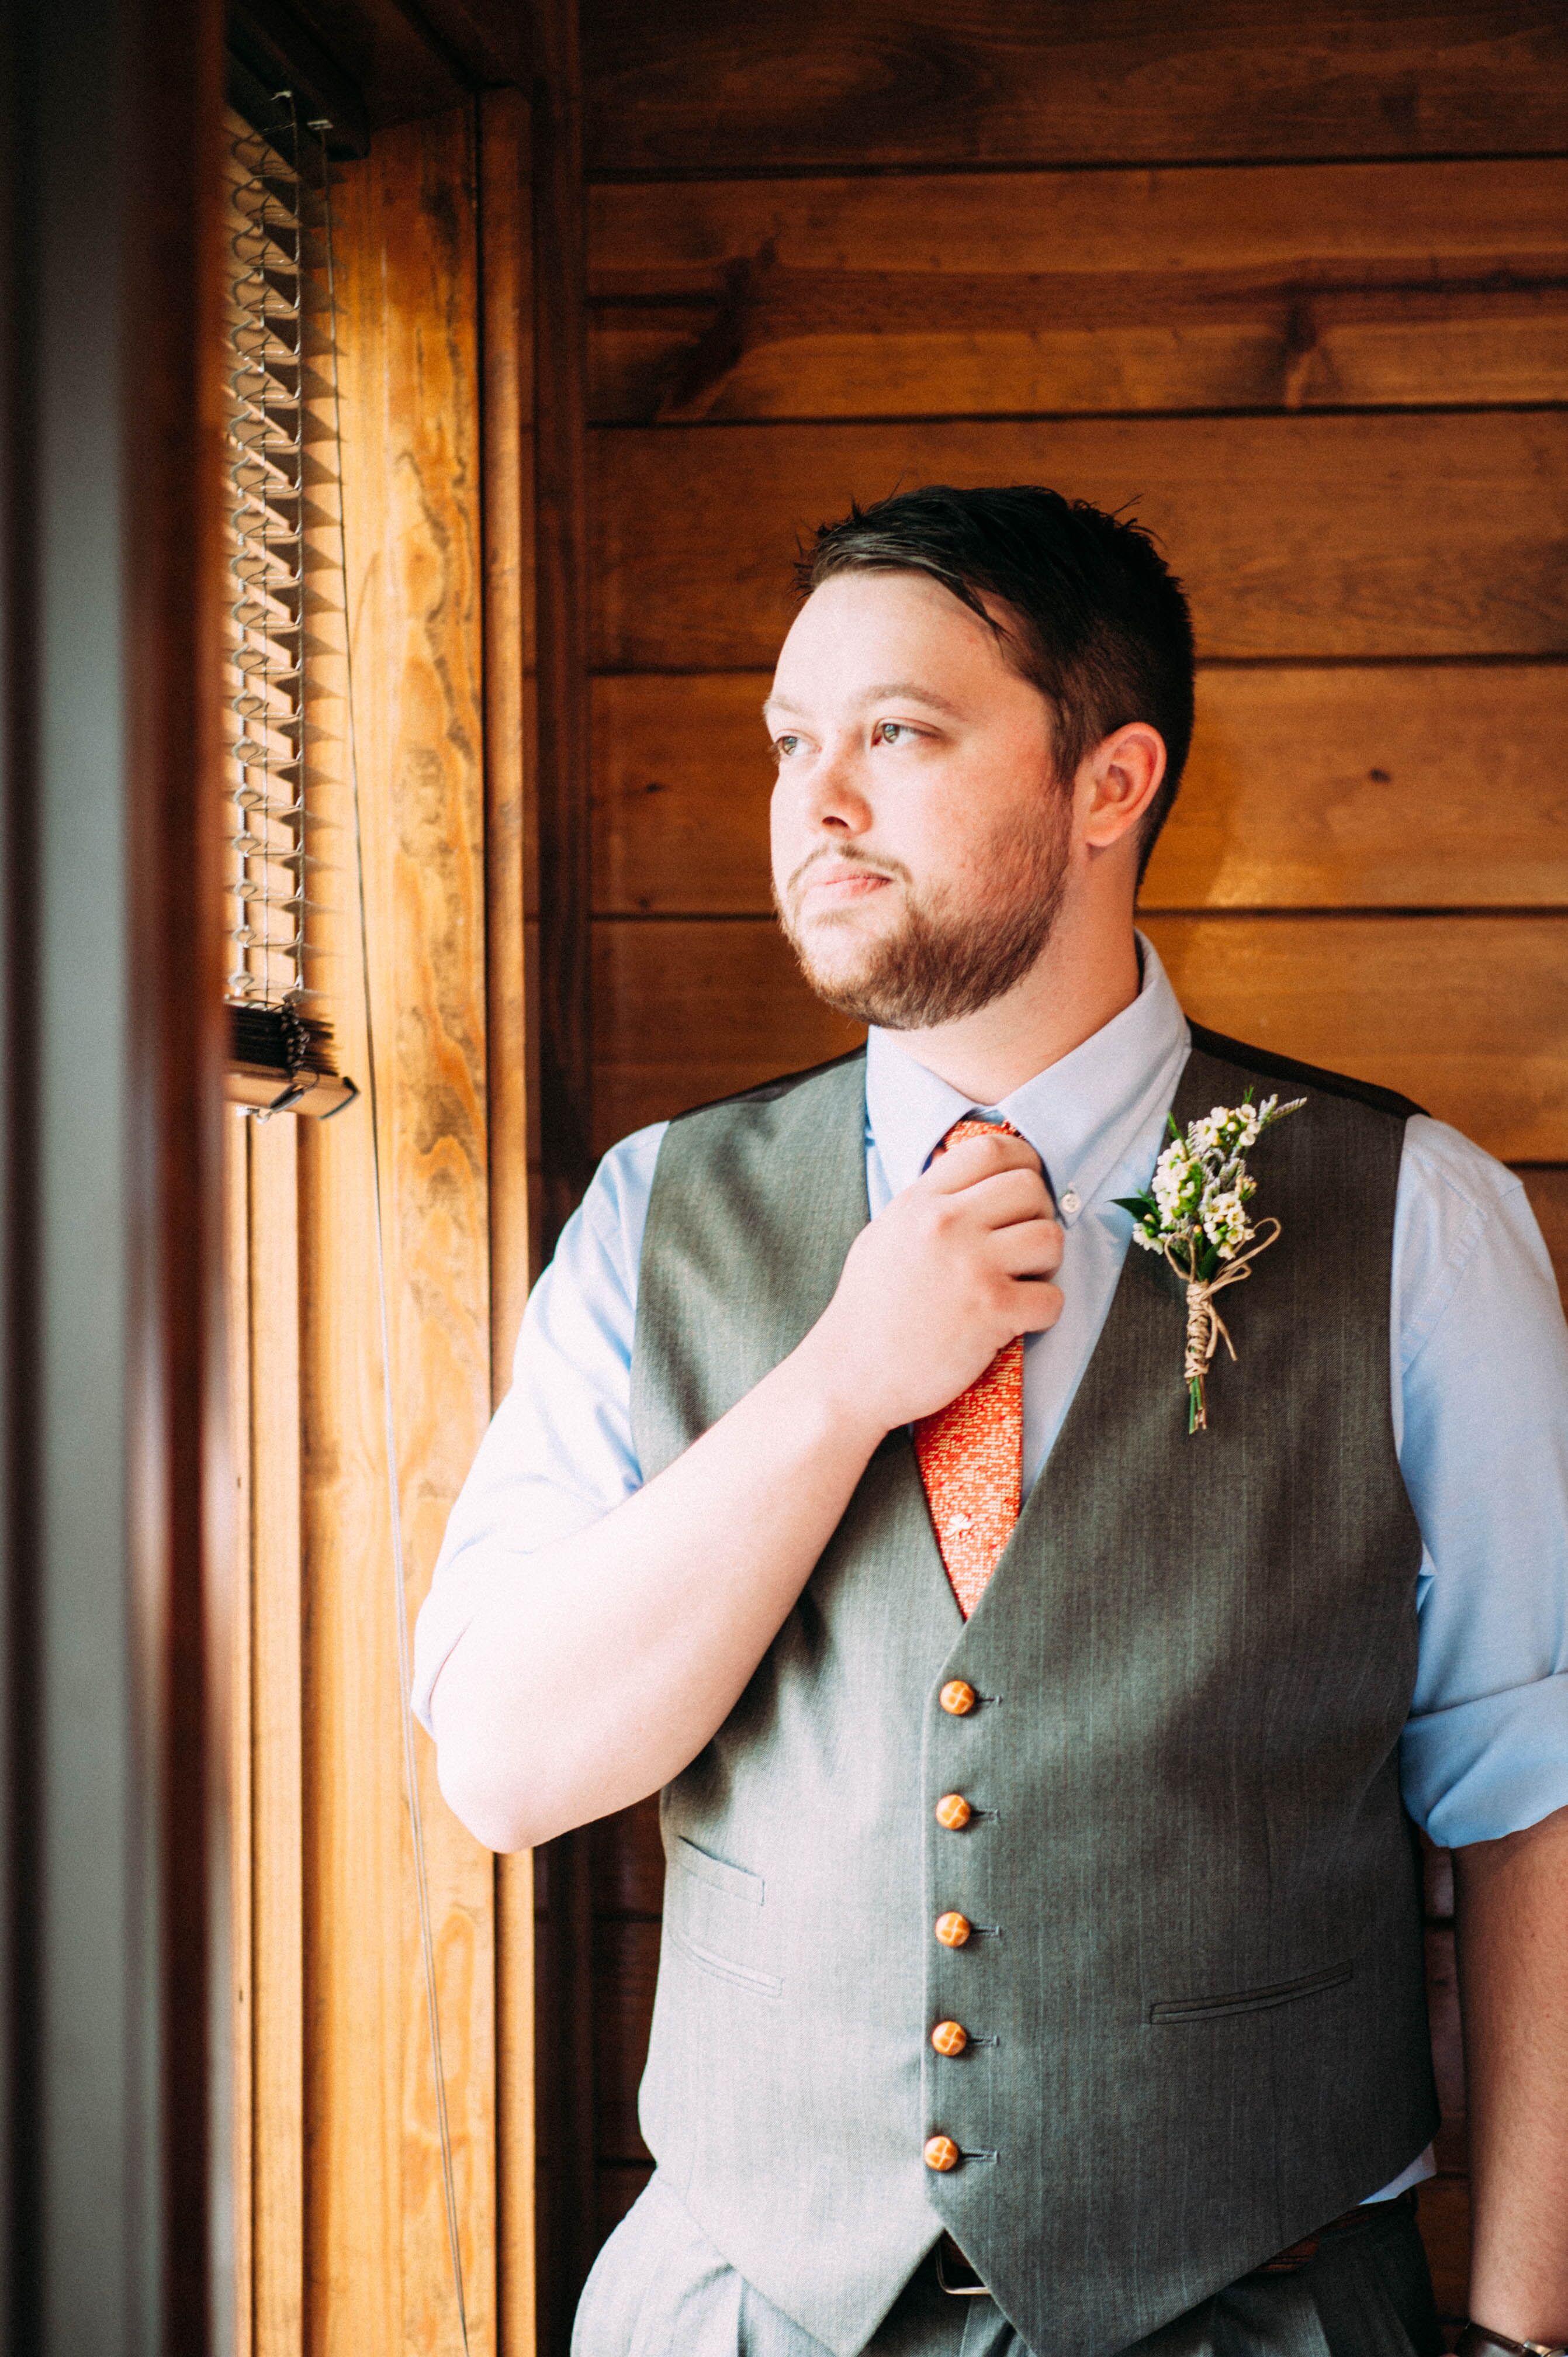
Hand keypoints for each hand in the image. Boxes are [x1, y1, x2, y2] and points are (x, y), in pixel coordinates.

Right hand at [804, 1130, 1063, 1434]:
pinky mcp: (992, 1312)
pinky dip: (1043, 1311)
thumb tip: (972, 1184)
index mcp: (920, 1201)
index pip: (991, 1149)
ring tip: (1022, 1281)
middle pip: (1029, 1188)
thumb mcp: (885, 1236)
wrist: (850, 1375)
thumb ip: (927, 1205)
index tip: (1024, 1191)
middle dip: (1038, 1216)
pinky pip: (1052, 1298)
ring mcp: (971, 1267)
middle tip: (1022, 1246)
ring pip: (1050, 1238)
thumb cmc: (867, 1311)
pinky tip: (1017, 1320)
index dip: (1023, 1164)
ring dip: (1046, 1263)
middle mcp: (946, 1224)